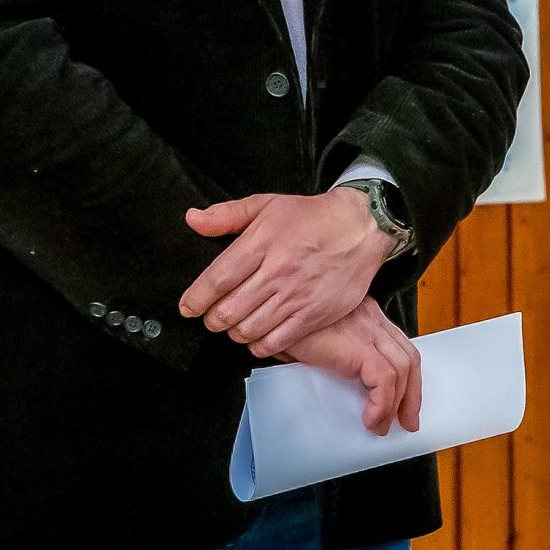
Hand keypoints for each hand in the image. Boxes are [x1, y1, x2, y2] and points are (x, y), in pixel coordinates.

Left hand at [180, 189, 390, 354]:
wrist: (361, 227)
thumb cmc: (312, 217)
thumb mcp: (267, 204)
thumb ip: (227, 214)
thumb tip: (193, 220)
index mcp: (262, 242)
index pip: (217, 279)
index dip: (196, 299)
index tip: (188, 307)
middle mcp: (278, 271)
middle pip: (229, 310)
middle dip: (212, 319)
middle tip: (211, 317)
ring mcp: (297, 295)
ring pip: (250, 329)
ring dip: (234, 332)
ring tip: (234, 325)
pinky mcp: (314, 313)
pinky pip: (277, 340)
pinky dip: (259, 345)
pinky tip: (257, 337)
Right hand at [281, 299, 423, 434]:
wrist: (264, 310)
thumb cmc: (279, 322)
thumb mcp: (309, 341)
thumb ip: (325, 357)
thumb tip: (328, 386)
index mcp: (362, 313)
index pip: (398, 345)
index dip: (405, 376)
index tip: (402, 400)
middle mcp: (370, 317)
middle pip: (408, 356)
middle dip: (411, 393)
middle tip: (405, 421)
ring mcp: (367, 329)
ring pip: (402, 369)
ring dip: (396, 403)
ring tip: (381, 426)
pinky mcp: (357, 346)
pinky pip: (384, 379)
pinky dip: (382, 403)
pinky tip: (370, 418)